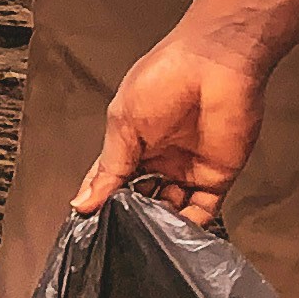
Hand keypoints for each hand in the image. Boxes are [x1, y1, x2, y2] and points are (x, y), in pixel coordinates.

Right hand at [73, 23, 270, 226]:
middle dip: (130, 219)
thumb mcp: (122, 123)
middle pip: (141, 202)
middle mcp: (160, 160)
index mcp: (132, 143)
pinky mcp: (215, 178)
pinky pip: (202, 212)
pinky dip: (189, 227)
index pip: (111, 182)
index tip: (87, 224)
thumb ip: (108, 168)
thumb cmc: (165, 76)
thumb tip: (83, 201)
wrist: (214, 63)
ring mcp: (188, 170)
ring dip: (158, 226)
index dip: (99, 202)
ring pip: (171, 212)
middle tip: (118, 232)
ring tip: (144, 234)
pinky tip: (173, 232)